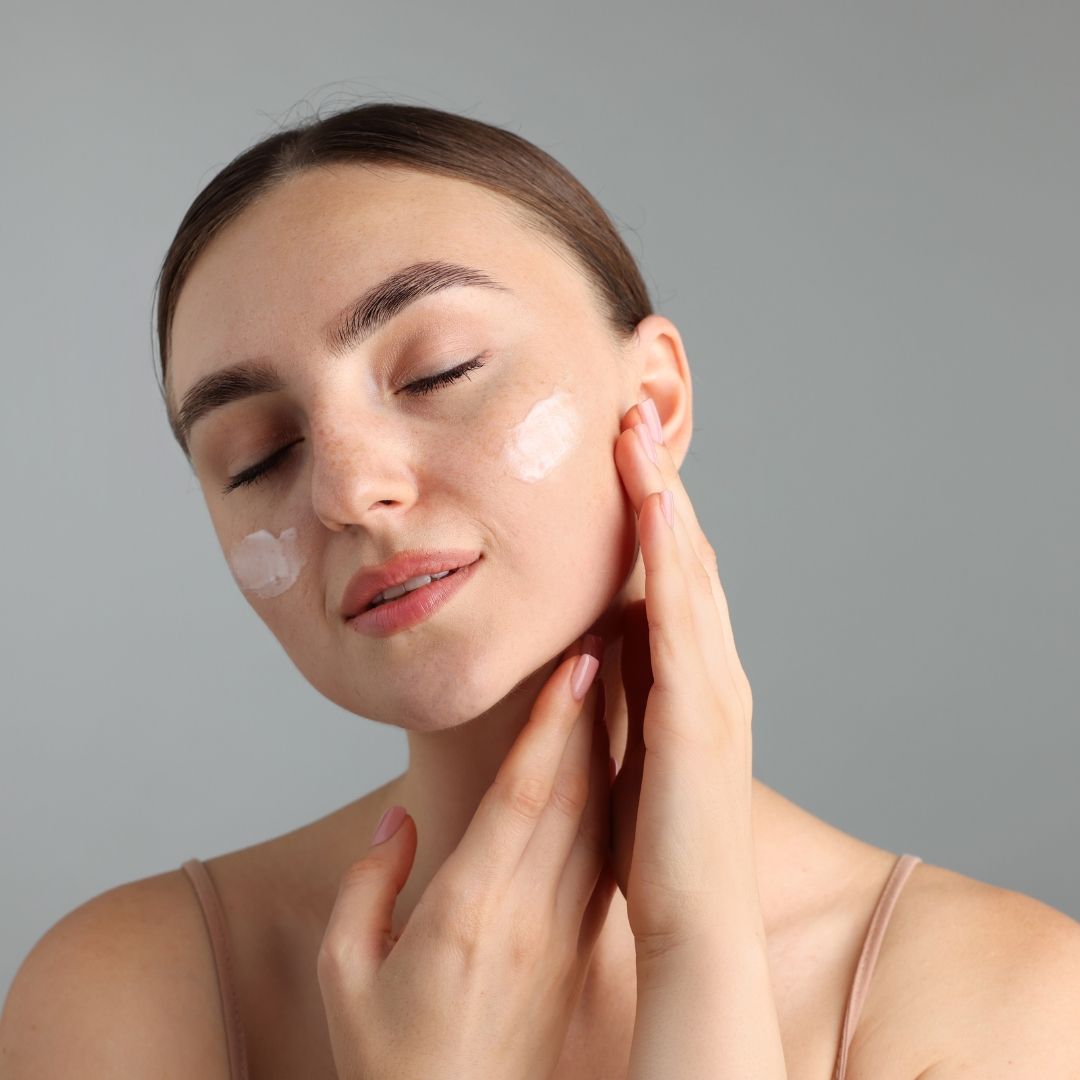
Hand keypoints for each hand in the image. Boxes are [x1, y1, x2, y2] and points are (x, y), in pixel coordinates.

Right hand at [315, 633, 613, 1079]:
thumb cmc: (394, 1066)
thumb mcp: (346, 979)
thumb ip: (365, 888)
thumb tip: (395, 820)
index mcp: (469, 908)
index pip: (523, 795)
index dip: (553, 725)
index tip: (577, 662)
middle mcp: (530, 909)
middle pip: (573, 790)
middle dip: (594, 710)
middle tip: (608, 635)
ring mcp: (564, 927)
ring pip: (599, 816)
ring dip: (612, 744)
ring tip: (622, 679)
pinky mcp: (581, 944)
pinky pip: (605, 852)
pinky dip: (616, 797)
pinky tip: (620, 760)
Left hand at [608, 396, 757, 960]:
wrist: (692, 925)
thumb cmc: (653, 846)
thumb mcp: (628, 750)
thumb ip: (616, 695)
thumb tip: (584, 648)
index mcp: (691, 678)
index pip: (671, 576)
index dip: (650, 510)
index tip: (619, 454)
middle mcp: (712, 669)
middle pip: (686, 554)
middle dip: (658, 482)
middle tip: (631, 412)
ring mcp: (713, 687)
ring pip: (689, 569)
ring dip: (663, 497)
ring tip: (635, 430)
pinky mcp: (699, 714)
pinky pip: (682, 619)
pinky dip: (670, 558)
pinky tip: (652, 506)